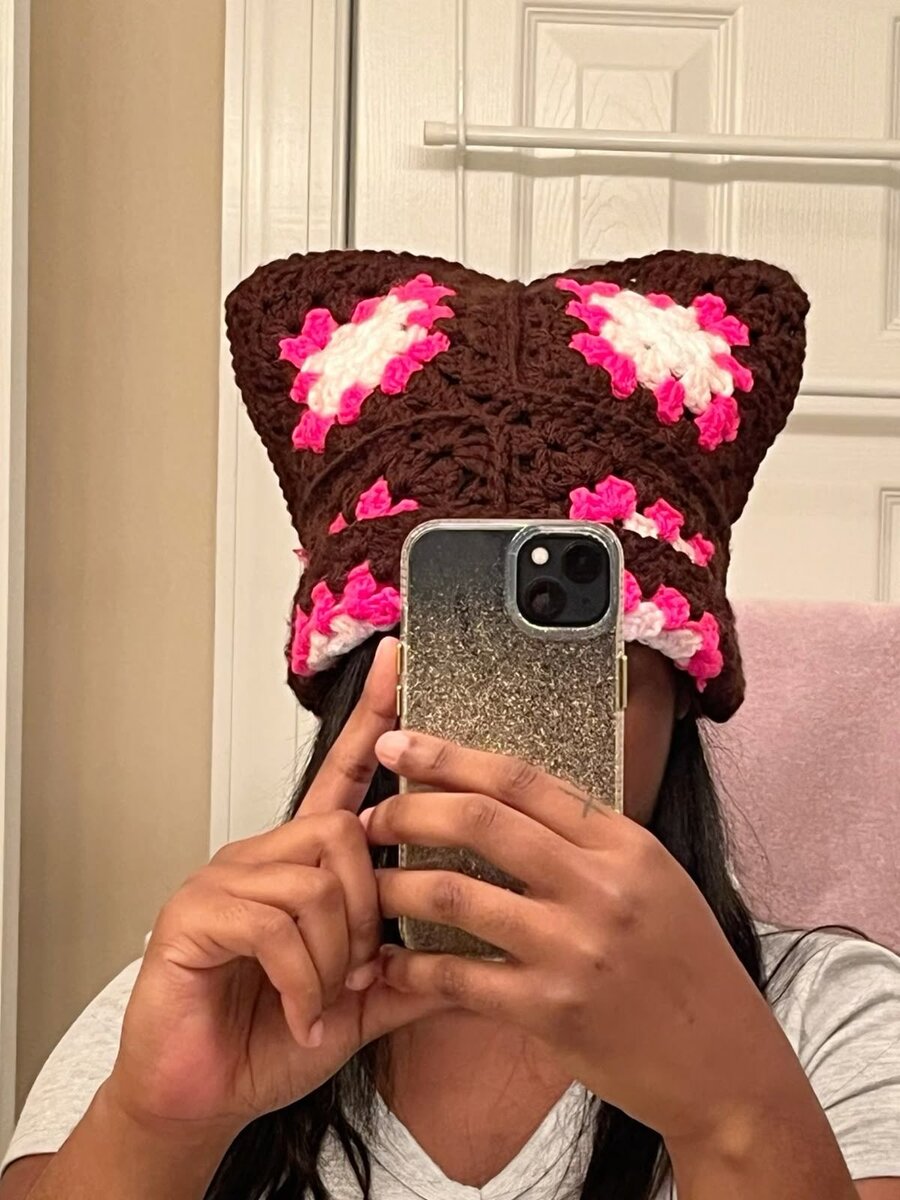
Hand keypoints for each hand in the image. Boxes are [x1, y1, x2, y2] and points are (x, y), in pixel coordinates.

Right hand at [106, 640, 453, 1140]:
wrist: (201, 1098)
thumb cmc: (268, 1040)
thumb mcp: (358, 1004)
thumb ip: (409, 973)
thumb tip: (471, 956)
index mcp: (299, 865)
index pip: (343, 773)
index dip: (373, 718)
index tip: (398, 661)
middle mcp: (260, 857)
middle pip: (345, 832)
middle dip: (370, 910)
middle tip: (358, 972)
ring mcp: (223, 880)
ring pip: (316, 880)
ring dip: (336, 955)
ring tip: (322, 999)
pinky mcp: (193, 914)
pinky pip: (274, 923)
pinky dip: (303, 981)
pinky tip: (298, 1012)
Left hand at [363, 730, 810, 1145]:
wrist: (724, 1066)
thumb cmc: (684, 965)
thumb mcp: (654, 879)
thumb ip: (589, 840)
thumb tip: (509, 798)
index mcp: (624, 843)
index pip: (522, 779)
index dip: (449, 755)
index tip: (399, 740)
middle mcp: (600, 886)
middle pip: (481, 822)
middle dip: (409, 809)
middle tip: (369, 814)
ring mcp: (574, 949)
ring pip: (456, 896)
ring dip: (396, 887)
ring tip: (366, 884)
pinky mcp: (552, 1011)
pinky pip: (459, 979)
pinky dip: (411, 969)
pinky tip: (386, 964)